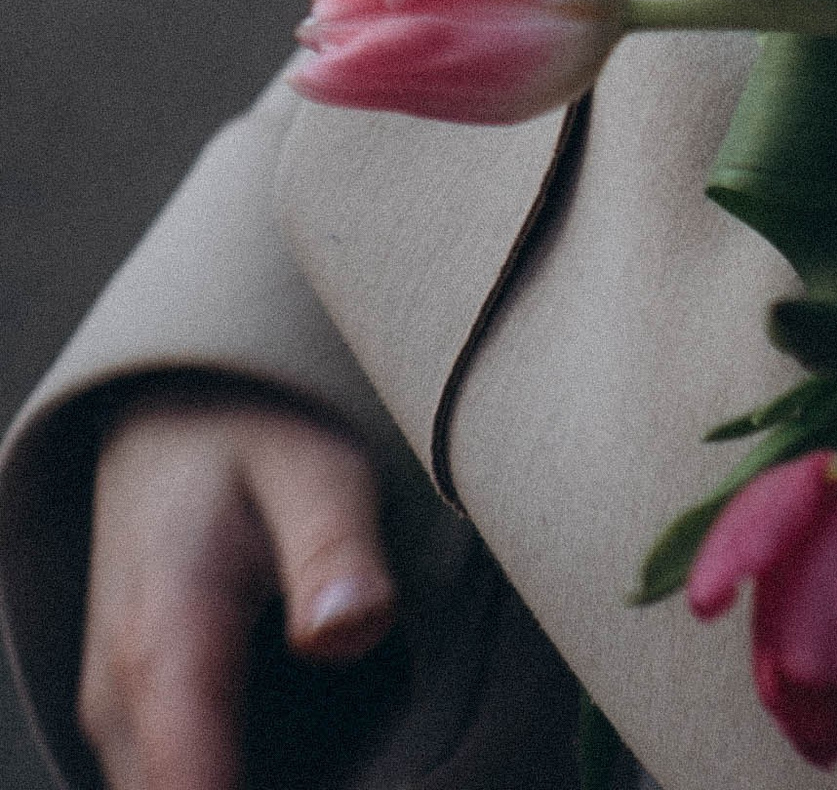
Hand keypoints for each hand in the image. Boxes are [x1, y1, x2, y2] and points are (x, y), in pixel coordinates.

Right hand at [80, 384, 396, 789]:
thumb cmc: (256, 436)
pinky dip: (232, 778)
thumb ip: (332, 549)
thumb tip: (351, 630)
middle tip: (388, 762)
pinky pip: (173, 780)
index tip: (371, 779)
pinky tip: (320, 754)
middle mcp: (121, 701)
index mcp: (163, 644)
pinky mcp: (133, 723)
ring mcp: (118, 719)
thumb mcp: (316, 465)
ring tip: (362, 751)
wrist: (172, 414)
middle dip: (296, 786)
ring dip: (265, 780)